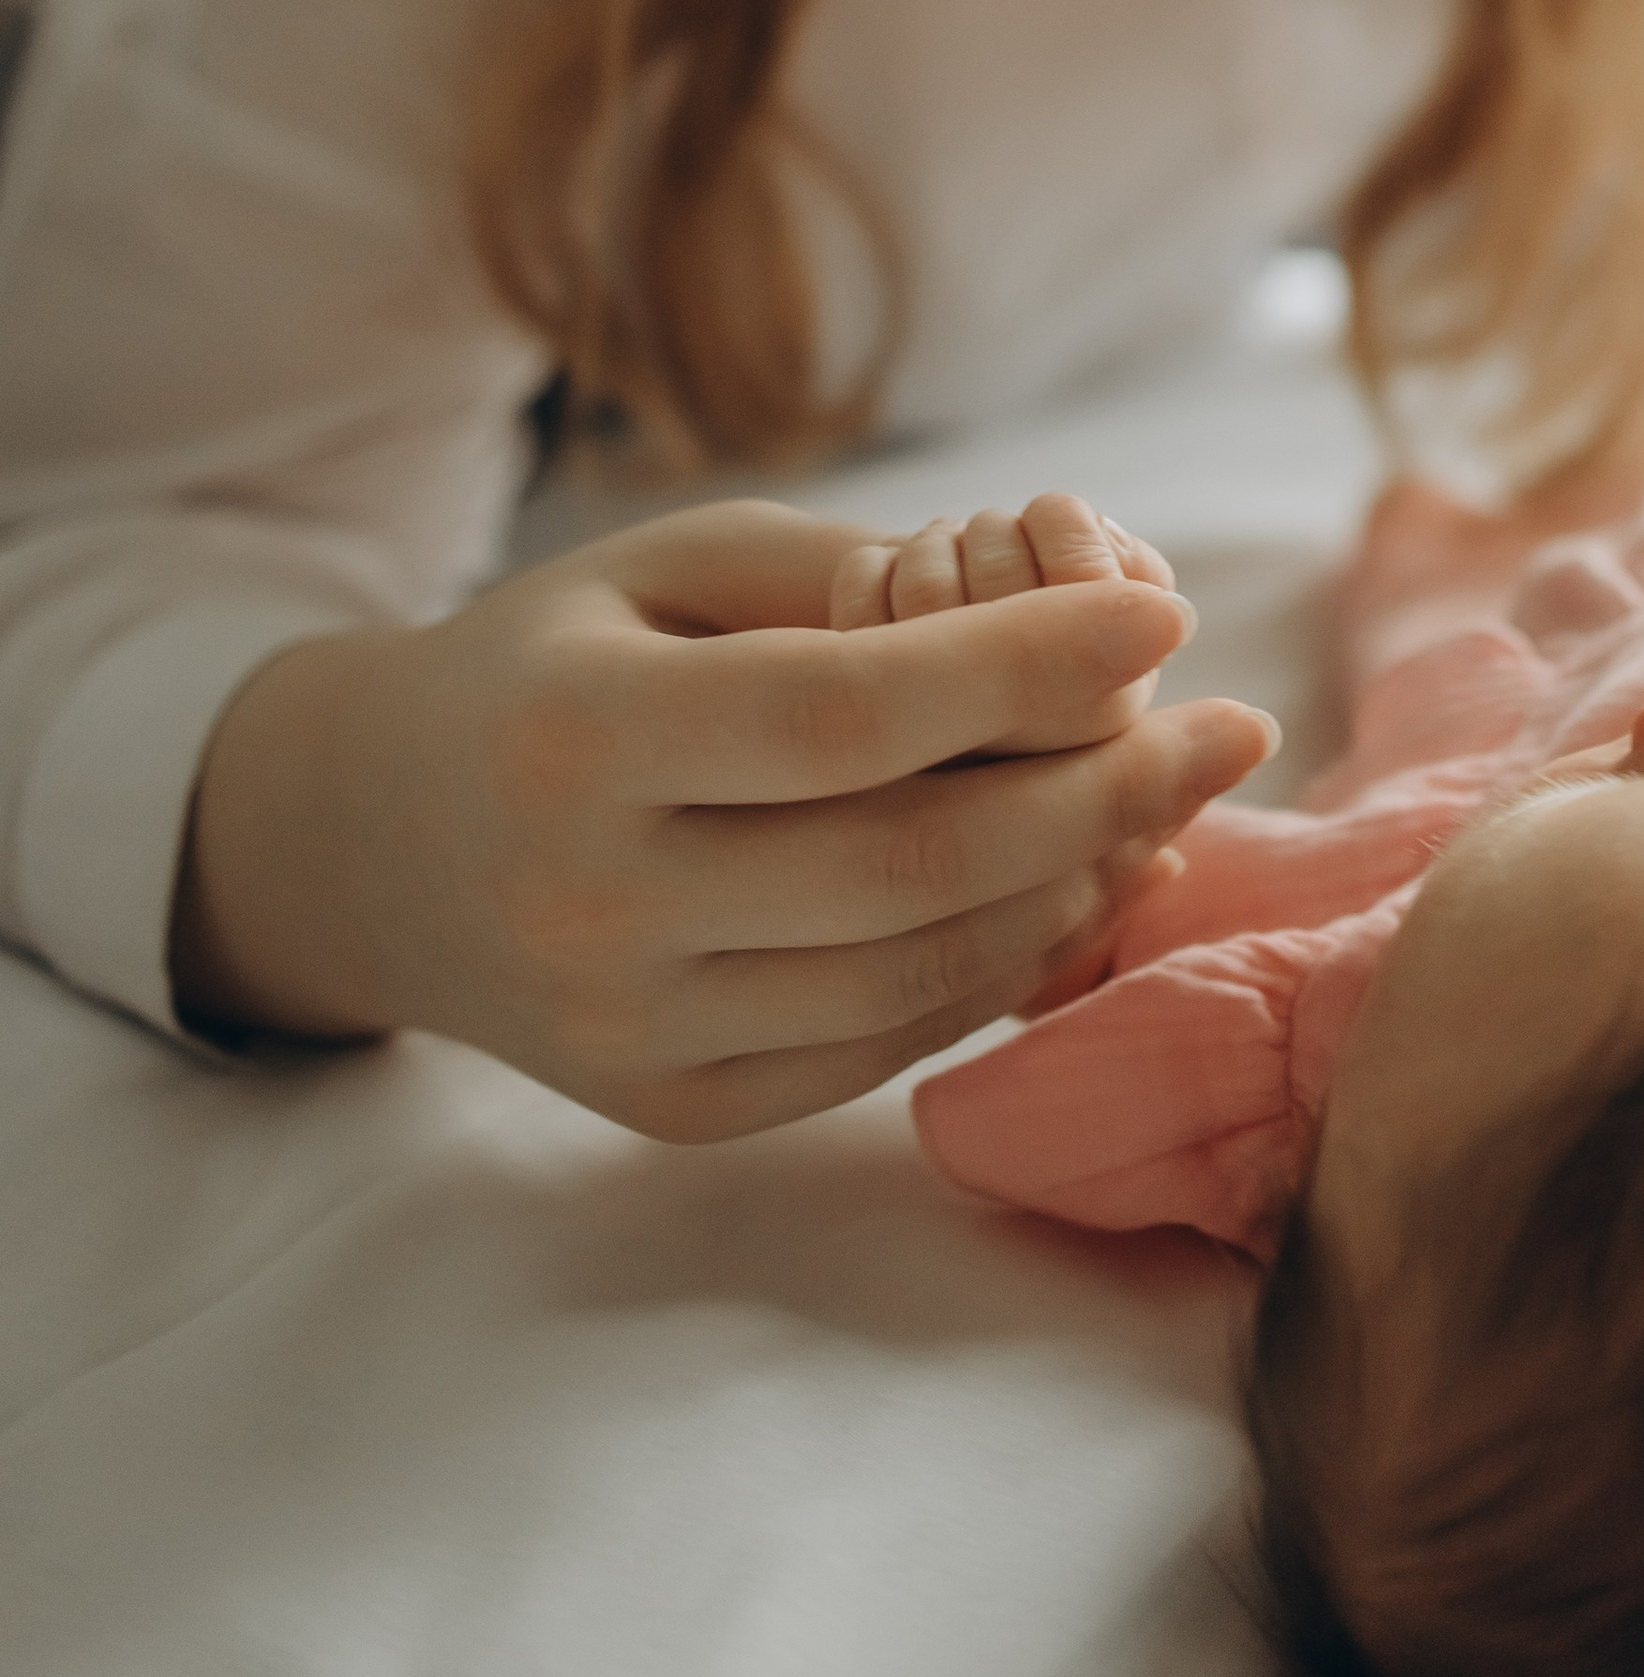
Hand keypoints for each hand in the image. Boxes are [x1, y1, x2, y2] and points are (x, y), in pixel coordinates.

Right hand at [174, 496, 1273, 1140]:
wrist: (375, 843)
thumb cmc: (553, 662)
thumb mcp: (663, 567)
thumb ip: (848, 581)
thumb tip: (1068, 626)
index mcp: (576, 740)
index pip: (845, 715)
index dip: (1025, 667)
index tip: (1169, 615)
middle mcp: (593, 905)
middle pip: (911, 864)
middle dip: (1105, 791)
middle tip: (1234, 728)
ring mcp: (631, 1032)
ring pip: (921, 971)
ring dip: (1079, 886)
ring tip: (1170, 800)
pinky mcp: (674, 1109)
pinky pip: (886, 1040)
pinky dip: (1004, 962)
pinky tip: (1077, 881)